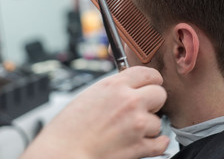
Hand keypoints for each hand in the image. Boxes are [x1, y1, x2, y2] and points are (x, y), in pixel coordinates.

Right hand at [20, 67, 168, 158]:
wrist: (62, 153)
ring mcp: (137, 124)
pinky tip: (144, 141)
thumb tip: (130, 87)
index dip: (152, 79)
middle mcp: (130, 102)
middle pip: (160, 94)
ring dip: (148, 126)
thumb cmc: (68, 129)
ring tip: (130, 131)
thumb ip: (115, 89)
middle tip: (143, 108)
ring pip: (158, 121)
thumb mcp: (91, 95)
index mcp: (115, 85)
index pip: (148, 73)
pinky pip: (161, 142)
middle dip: (153, 101)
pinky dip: (155, 143)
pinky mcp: (139, 146)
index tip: (152, 84)